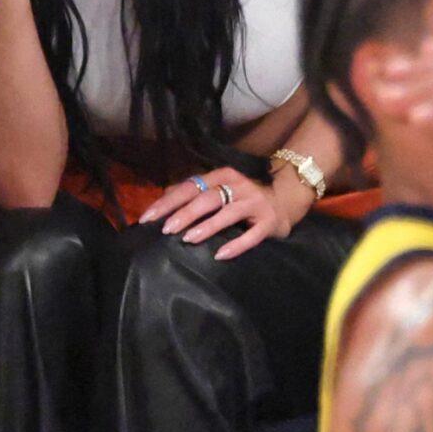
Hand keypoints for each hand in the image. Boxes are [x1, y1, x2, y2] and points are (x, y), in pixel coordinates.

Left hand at [140, 170, 298, 258]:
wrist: (285, 201)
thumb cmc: (242, 198)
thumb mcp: (218, 189)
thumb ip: (193, 192)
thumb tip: (162, 200)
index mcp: (222, 176)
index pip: (190, 187)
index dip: (168, 202)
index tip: (148, 218)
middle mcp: (238, 186)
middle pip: (207, 198)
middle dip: (185, 213)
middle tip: (166, 229)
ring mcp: (255, 203)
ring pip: (228, 214)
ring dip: (207, 226)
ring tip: (188, 239)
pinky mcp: (268, 222)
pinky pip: (251, 236)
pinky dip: (235, 245)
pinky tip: (220, 255)